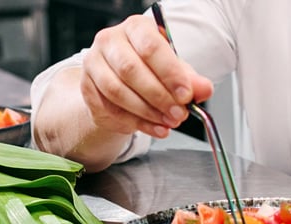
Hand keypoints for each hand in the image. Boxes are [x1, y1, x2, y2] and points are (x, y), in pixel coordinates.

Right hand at [81, 14, 213, 138]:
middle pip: (131, 70)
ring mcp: (94, 63)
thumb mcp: (174, 70)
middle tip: (178, 114)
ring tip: (167, 122)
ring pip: (117, 91)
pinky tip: (153, 127)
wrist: (123, 80)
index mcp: (135, 28)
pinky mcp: (87, 87)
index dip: (169, 73)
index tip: (186, 95)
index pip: (150, 47)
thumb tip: (203, 89)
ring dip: (146, 112)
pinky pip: (109, 109)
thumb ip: (190, 79)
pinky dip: (134, 123)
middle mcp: (110, 41)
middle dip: (158, 96)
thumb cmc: (149, 68)